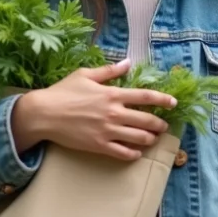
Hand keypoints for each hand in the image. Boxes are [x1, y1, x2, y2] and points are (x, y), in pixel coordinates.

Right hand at [11, 58, 176, 160]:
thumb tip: (128, 62)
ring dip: (150, 138)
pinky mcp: (99, 146)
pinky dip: (133, 154)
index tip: (174, 103)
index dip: (163, 100)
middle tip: (163, 125)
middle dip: (160, 124)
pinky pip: (123, 153)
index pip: (146, 96)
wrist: (43, 114)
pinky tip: (136, 152)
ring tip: (151, 138)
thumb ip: (109, 70)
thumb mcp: (85, 75)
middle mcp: (114, 113)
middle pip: (147, 120)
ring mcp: (108, 131)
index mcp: (113, 94)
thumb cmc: (63, 92)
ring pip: (139, 138)